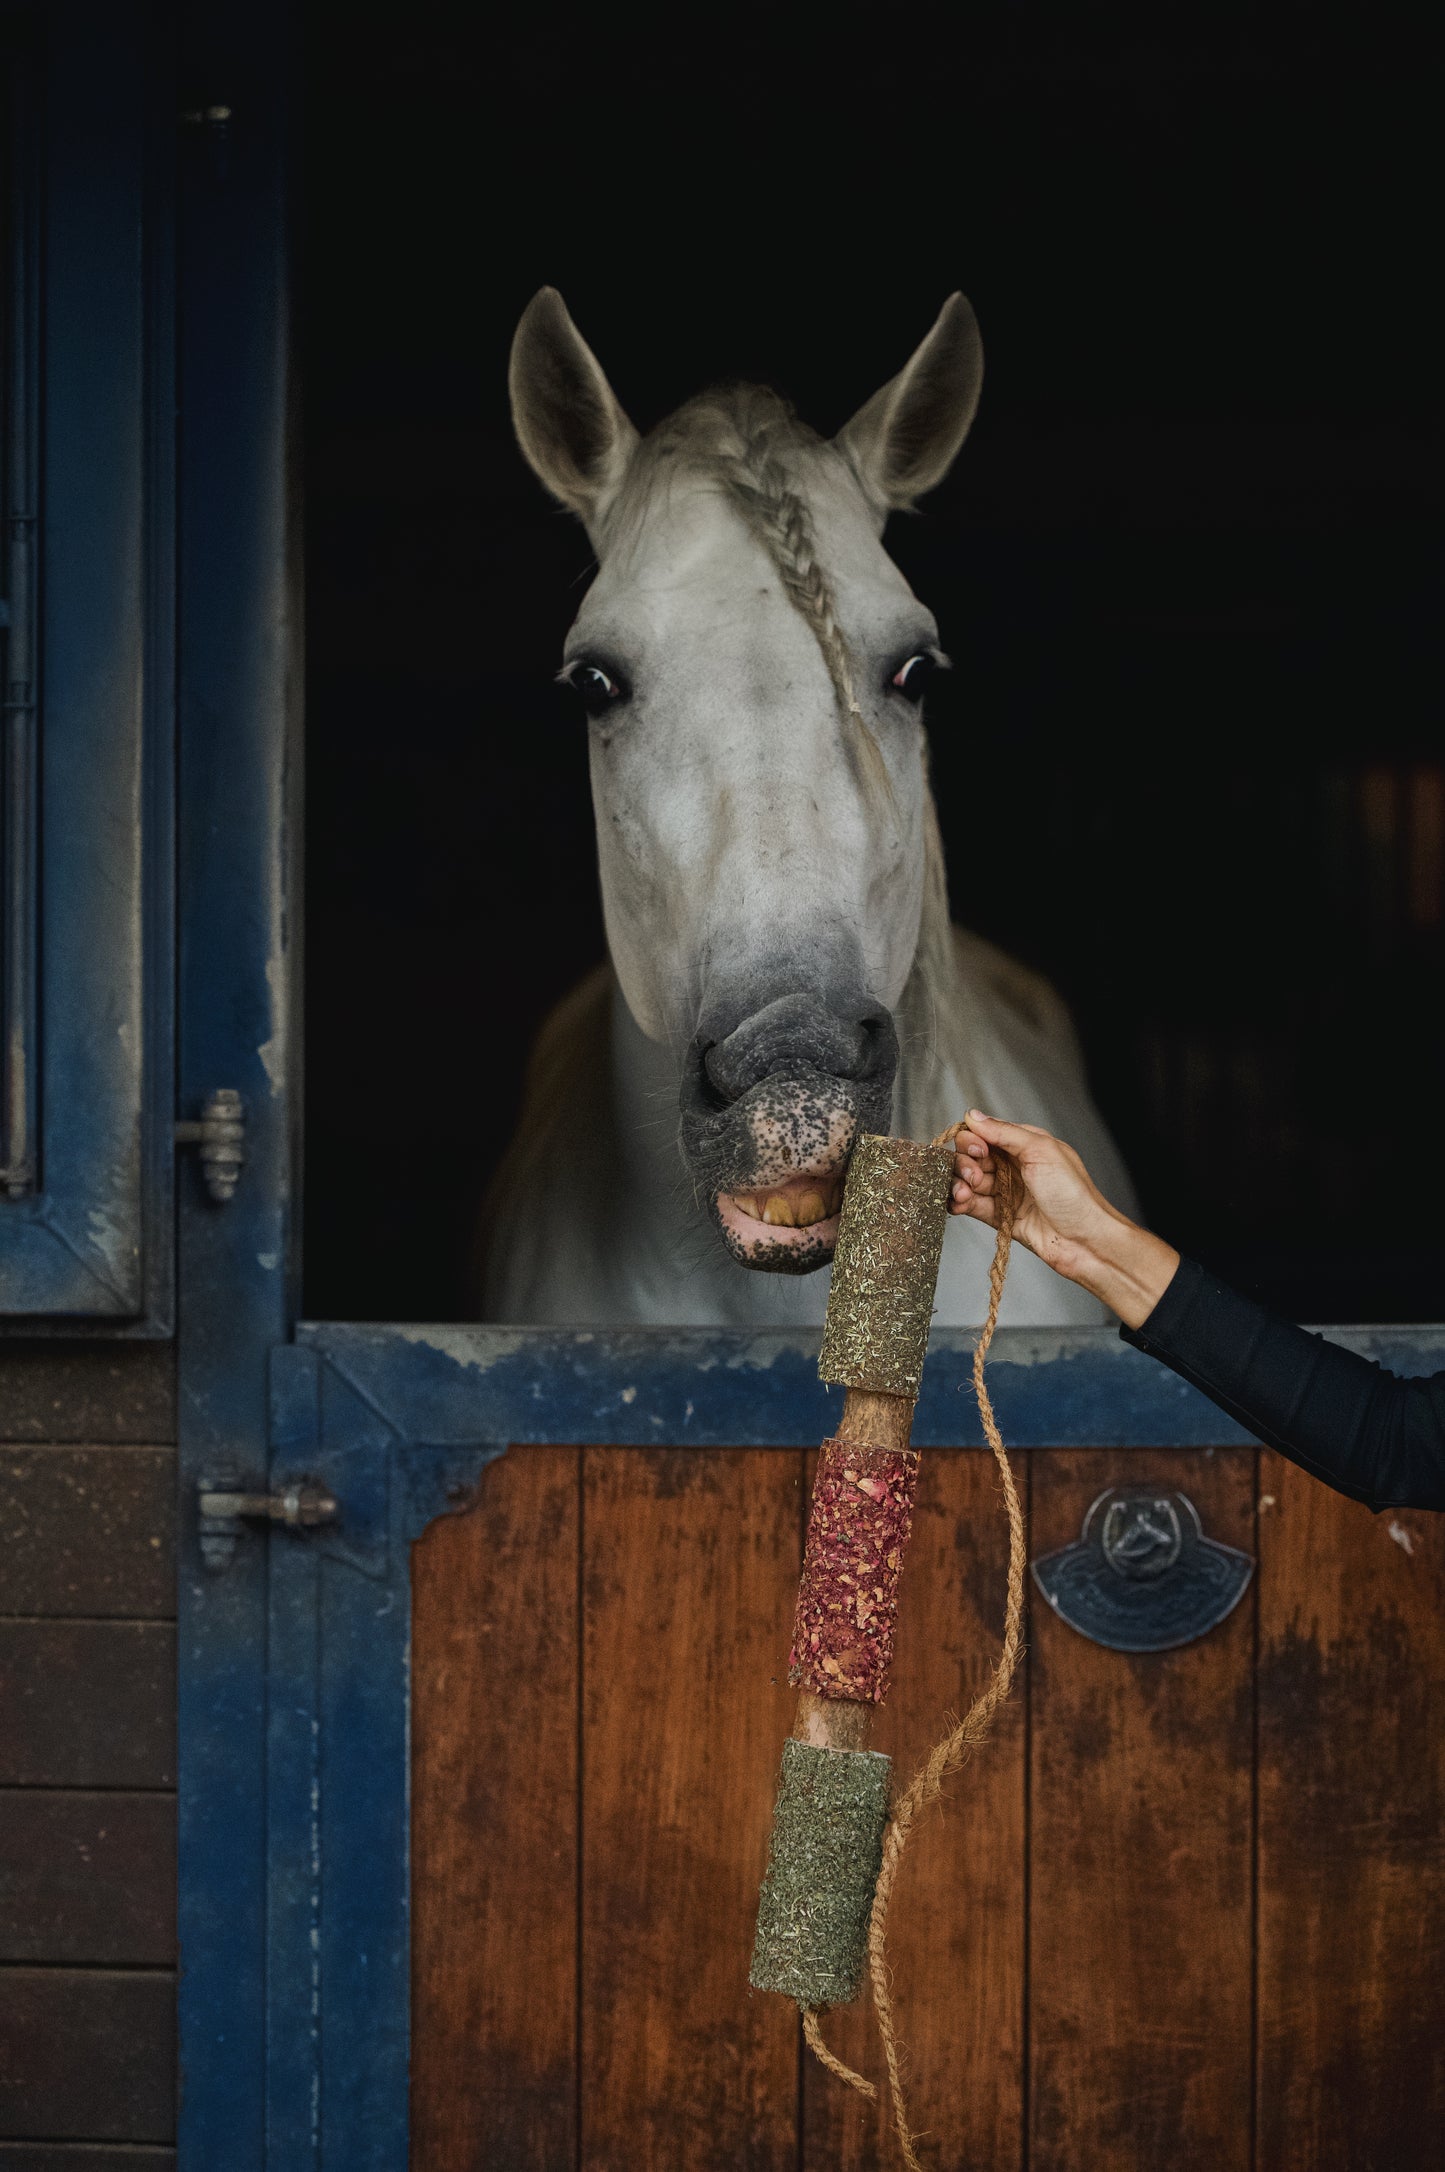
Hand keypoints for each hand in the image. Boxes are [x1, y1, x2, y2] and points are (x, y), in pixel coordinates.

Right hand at [948, 1111, 1179, 1329]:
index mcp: (1025, 1144)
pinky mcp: (1000, 1216)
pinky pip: (971, 1205)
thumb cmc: (1072, 1194)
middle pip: (971, 1156)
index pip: (985, 1133)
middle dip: (965, 1163)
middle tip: (974, 1176)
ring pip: (967, 1180)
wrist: (1084, 1241)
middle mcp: (1013, 1166)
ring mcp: (1006, 1191)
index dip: (973, 1139)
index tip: (978, 1150)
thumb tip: (973, 1115)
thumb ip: (1004, 1132)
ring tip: (964, 1194)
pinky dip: (959, 1203)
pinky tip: (958, 1204)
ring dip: (958, 1184)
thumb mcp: (1041, 1151)